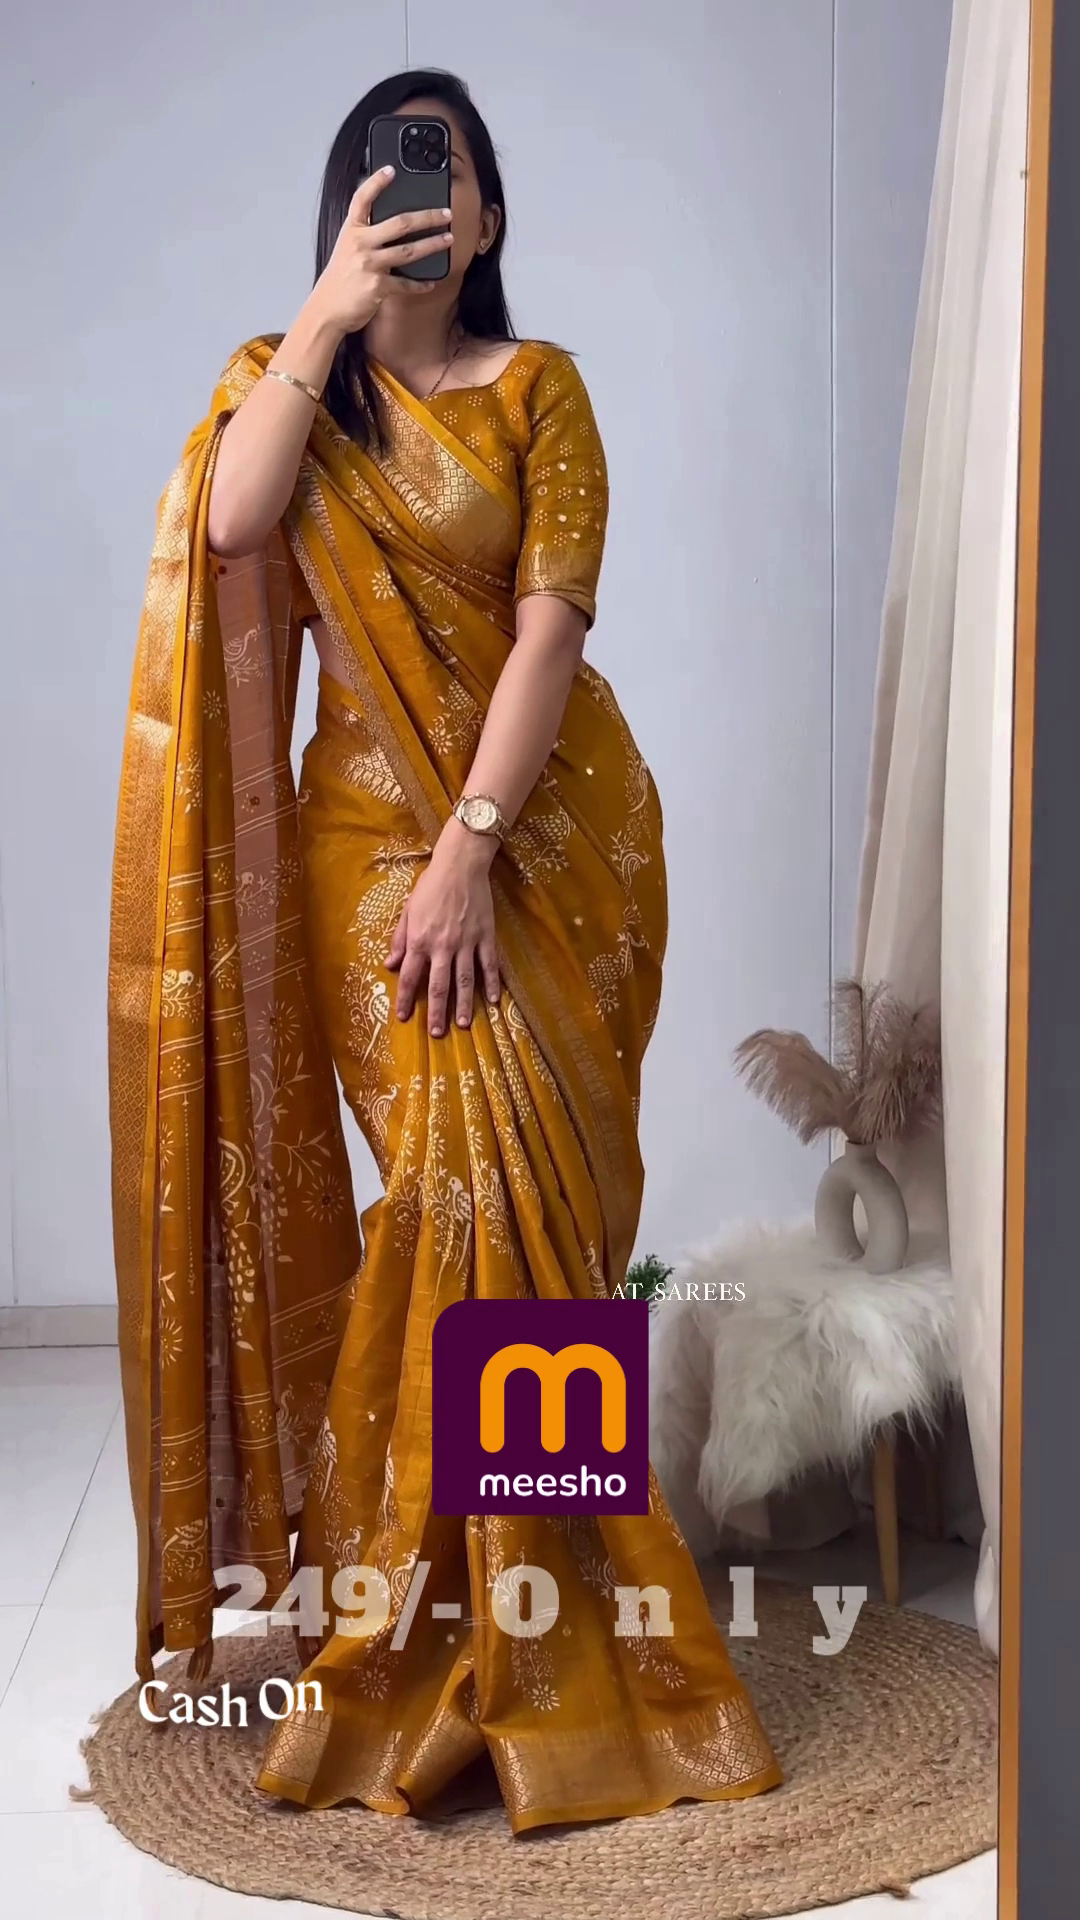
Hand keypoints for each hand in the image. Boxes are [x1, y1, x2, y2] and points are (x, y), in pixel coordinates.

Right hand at [310, 168, 452, 335]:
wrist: (327, 309)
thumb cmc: (340, 279)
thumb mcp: (347, 249)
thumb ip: (365, 235)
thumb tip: (392, 226)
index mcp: (352, 230)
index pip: (362, 199)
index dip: (376, 182)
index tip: (391, 170)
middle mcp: (360, 243)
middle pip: (400, 223)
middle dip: (427, 217)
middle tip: (445, 213)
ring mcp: (369, 264)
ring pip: (409, 251)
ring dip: (432, 244)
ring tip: (448, 239)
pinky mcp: (378, 286)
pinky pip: (406, 284)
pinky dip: (421, 284)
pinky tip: (431, 281)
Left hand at [386, 825, 501, 1034]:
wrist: (460, 865)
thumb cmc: (431, 885)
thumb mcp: (408, 910)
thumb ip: (400, 940)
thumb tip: (390, 964)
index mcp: (420, 940)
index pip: (410, 976)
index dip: (405, 999)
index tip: (403, 1018)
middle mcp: (442, 946)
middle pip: (438, 986)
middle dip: (436, 1012)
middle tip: (436, 1033)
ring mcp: (466, 942)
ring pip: (465, 980)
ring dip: (464, 1005)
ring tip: (463, 1025)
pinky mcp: (486, 936)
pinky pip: (489, 965)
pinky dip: (492, 983)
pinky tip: (493, 1000)